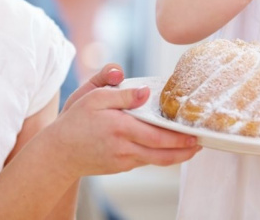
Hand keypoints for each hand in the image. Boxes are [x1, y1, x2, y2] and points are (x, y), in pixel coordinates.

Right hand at [51, 64, 200, 175]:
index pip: (158, 135)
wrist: (59, 153)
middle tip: (200, 144)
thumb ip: (121, 93)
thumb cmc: (76, 121)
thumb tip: (145, 92)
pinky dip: (159, 156)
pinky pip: (144, 161)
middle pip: (163, 154)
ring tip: (190, 149)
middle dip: (184, 151)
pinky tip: (166, 148)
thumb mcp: (95, 97)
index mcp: (121, 127)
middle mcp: (124, 148)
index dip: (179, 138)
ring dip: (175, 156)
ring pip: (156, 160)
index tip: (195, 135)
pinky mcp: (120, 167)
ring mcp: (123, 161)